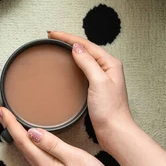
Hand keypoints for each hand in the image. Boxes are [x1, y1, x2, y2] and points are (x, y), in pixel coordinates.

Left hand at [0, 106, 120, 165]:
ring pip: (27, 151)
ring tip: (10, 121)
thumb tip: (31, 132)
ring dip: (17, 135)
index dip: (11, 124)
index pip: (22, 140)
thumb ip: (52, 145)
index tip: (1, 109)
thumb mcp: (74, 158)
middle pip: (21, 145)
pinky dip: (27, 143)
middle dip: (9, 127)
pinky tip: (29, 139)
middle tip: (0, 111)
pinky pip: (35, 155)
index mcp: (44, 164)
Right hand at [48, 31, 134, 151]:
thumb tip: (76, 47)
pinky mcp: (96, 87)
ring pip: (84, 57)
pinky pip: (83, 69)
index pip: (86, 44)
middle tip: (52, 37)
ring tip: (57, 46)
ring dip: (71, 50)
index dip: (68, 37)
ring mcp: (102, 78)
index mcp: (110, 63)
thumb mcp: (98, 82)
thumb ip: (88, 63)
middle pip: (85, 48)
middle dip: (68, 41)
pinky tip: (67, 65)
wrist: (114, 131)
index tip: (52, 34)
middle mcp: (107, 68)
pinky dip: (73, 63)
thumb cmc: (109, 110)